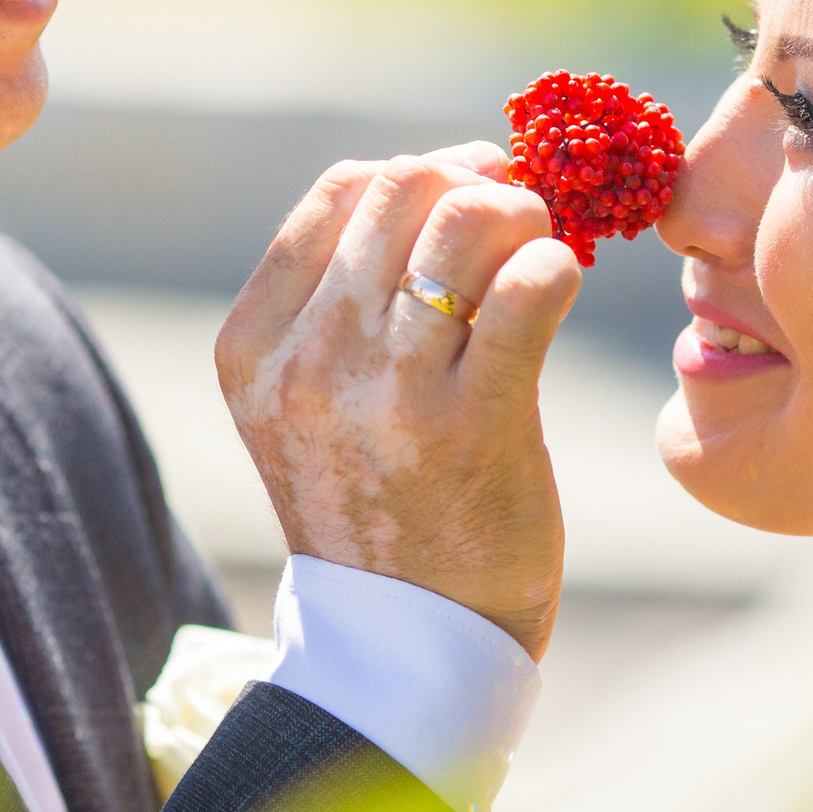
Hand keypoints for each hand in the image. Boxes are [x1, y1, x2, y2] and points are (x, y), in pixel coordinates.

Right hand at [216, 142, 581, 658]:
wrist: (411, 639)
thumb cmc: (380, 501)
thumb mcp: (310, 401)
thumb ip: (340, 299)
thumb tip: (441, 177)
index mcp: (254, 346)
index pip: (342, 191)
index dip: (422, 171)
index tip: (469, 191)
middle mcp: (309, 361)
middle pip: (405, 189)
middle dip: (478, 183)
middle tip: (520, 216)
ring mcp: (388, 391)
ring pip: (465, 219)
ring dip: (523, 215)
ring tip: (540, 249)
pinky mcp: (473, 423)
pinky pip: (528, 287)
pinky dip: (555, 264)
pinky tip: (559, 286)